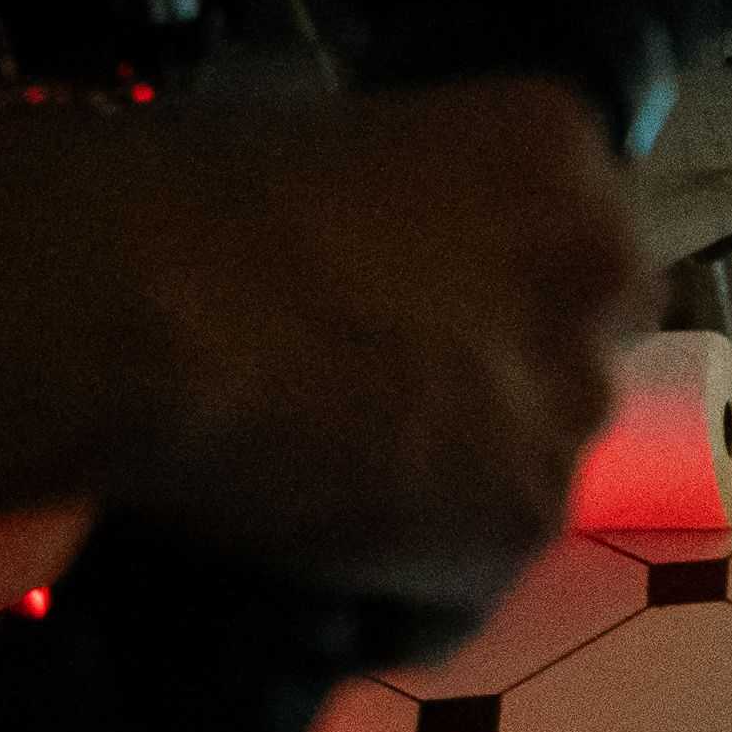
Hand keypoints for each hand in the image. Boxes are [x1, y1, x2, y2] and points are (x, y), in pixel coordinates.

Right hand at [104, 79, 652, 621]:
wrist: (135, 310)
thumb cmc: (184, 193)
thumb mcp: (323, 148)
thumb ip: (402, 210)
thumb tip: (379, 262)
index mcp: (556, 153)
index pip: (581, 239)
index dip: (502, 290)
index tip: (432, 315)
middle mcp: (596, 278)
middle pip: (580, 354)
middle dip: (502, 387)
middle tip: (389, 401)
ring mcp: (569, 408)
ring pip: (534, 469)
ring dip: (457, 486)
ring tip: (330, 484)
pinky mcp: (523, 526)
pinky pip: (470, 578)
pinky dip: (404, 583)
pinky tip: (317, 557)